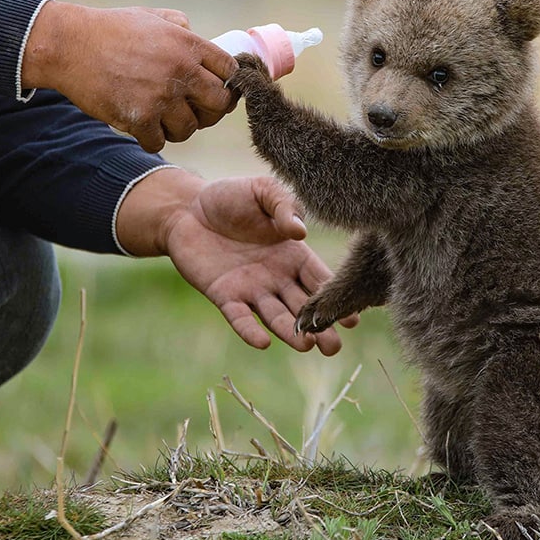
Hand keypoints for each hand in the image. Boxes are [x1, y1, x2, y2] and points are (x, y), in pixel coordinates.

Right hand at [21, 1, 237, 151]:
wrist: (69, 45)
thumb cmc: (110, 29)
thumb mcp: (152, 17)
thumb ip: (181, 27)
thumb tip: (198, 37)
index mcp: (188, 44)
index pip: (230, 71)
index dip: (227, 84)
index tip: (217, 90)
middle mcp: (180, 71)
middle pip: (219, 105)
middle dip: (211, 110)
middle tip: (196, 110)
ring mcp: (160, 96)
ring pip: (191, 128)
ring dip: (179, 127)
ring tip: (164, 118)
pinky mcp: (138, 118)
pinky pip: (160, 142)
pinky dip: (152, 138)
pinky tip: (143, 127)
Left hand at [115, 168, 357, 354]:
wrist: (186, 207)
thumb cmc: (231, 197)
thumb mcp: (263, 192)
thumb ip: (284, 207)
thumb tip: (301, 232)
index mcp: (293, 254)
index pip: (320, 279)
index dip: (335, 295)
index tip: (353, 316)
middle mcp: (277, 277)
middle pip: (304, 306)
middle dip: (320, 326)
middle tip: (334, 347)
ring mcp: (251, 289)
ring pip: (276, 316)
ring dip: (291, 333)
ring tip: (307, 346)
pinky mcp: (224, 296)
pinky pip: (239, 317)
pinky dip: (250, 330)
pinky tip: (263, 342)